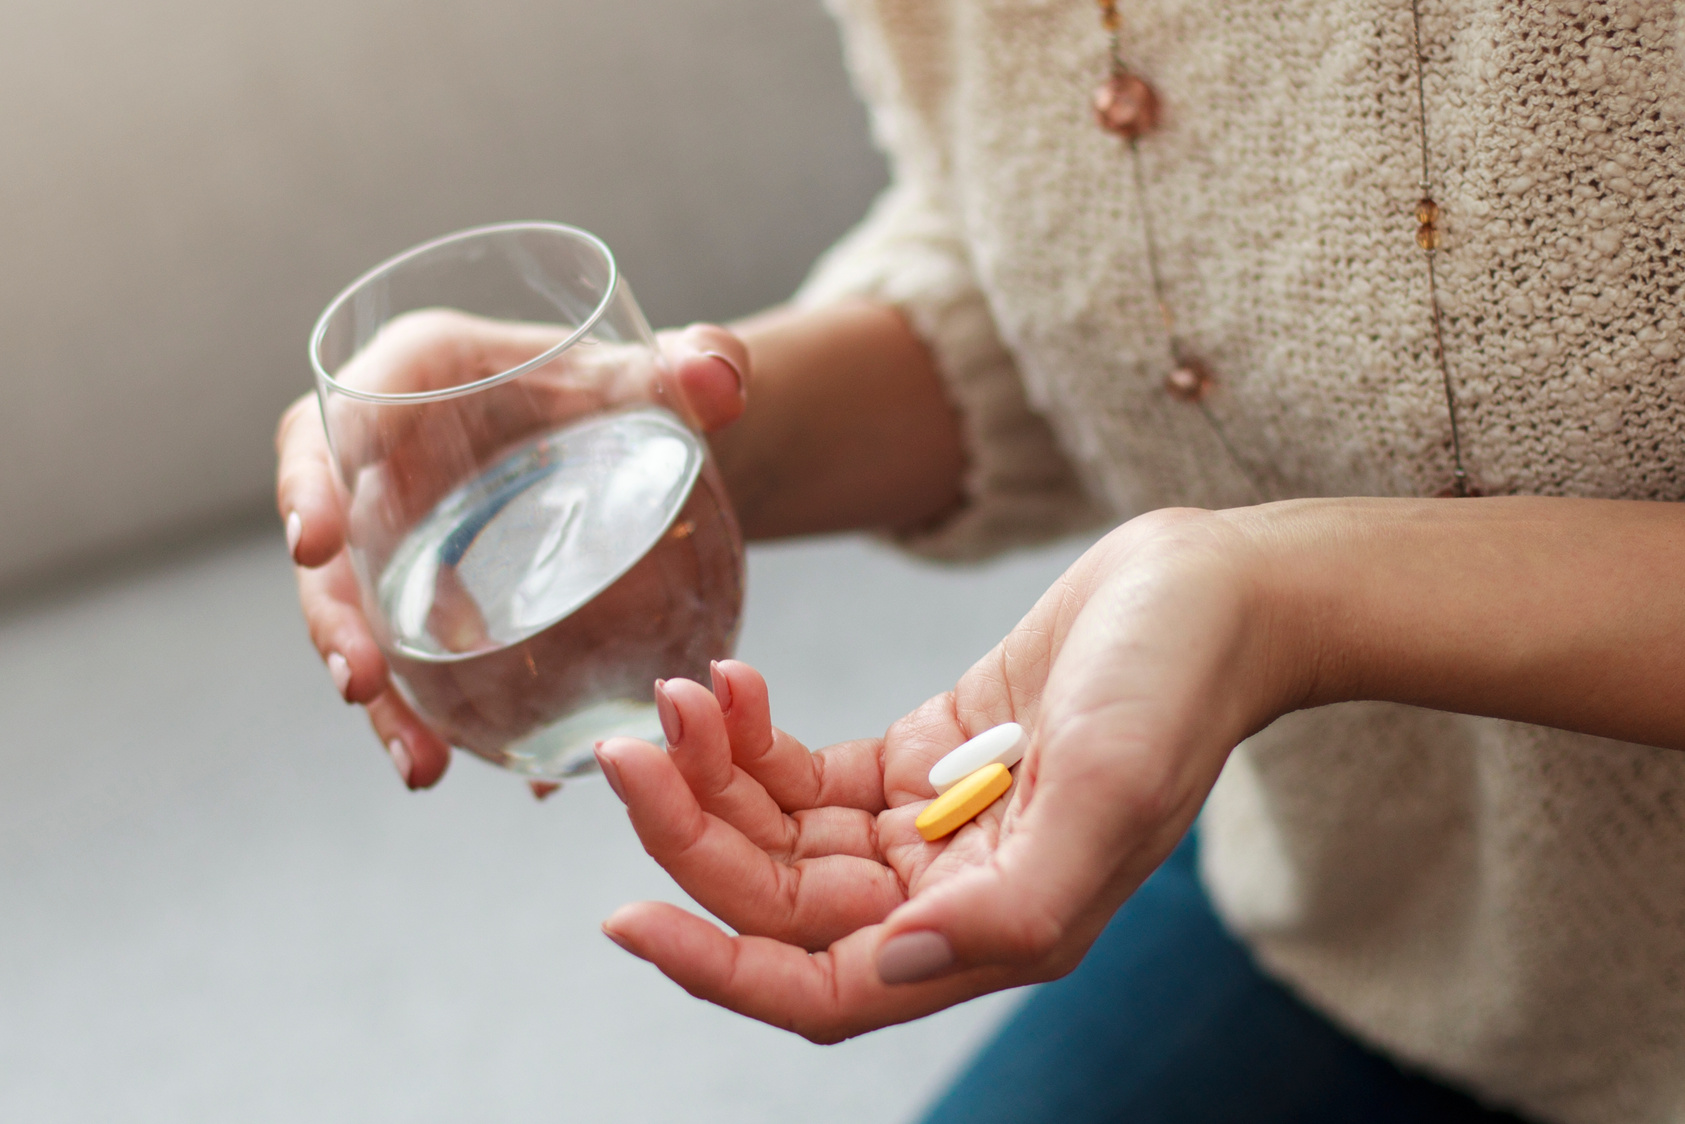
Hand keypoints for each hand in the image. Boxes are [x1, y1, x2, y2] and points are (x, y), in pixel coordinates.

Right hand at [275, 311, 750, 787]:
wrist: (640, 444)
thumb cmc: (629, 387)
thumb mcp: (668, 374)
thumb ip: (701, 363)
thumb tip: (719, 381)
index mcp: (416, 379)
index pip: (336, 418)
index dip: (309, 481)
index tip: (314, 543)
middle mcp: (386, 464)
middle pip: (331, 543)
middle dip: (333, 617)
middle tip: (360, 683)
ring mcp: (403, 540)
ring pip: (364, 623)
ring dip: (385, 698)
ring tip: (420, 765)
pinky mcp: (433, 600)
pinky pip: (416, 664)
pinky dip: (439, 719)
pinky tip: (477, 770)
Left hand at [596, 509, 1304, 1041]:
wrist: (1211, 592)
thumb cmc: (1179, 687)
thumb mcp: (1110, 790)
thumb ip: (1012, 902)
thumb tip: (888, 963)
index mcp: (995, 928)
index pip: (820, 987)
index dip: (718, 968)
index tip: (627, 916)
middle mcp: (950, 894)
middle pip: (777, 901)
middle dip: (693, 830)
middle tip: (632, 744)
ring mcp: (928, 826)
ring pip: (778, 834)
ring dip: (713, 772)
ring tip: (682, 691)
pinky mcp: (919, 758)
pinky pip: (805, 772)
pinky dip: (755, 736)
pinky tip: (733, 684)